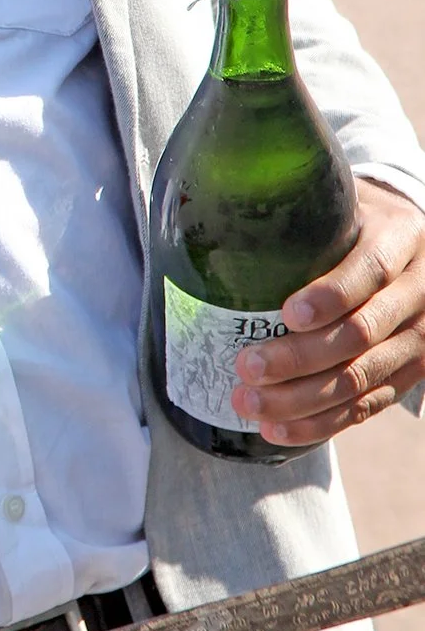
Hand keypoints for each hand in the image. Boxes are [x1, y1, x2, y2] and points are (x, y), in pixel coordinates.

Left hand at [231, 180, 424, 446]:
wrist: (411, 244)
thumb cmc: (355, 219)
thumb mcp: (342, 201)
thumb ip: (303, 210)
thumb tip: (225, 208)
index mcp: (400, 238)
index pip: (371, 271)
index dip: (330, 296)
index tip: (286, 313)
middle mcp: (419, 291)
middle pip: (361, 334)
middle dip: (300, 357)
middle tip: (247, 366)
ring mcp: (419, 337)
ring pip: (362, 378)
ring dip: (302, 399)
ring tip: (250, 403)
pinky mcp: (409, 373)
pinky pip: (366, 406)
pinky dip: (321, 422)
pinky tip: (279, 429)